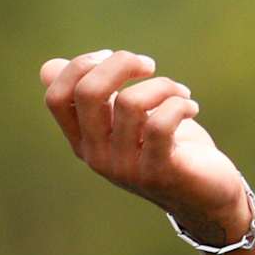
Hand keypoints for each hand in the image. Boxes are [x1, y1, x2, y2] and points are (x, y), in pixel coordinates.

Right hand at [40, 49, 246, 237]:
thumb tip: (48, 67)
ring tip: (180, 93)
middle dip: (120, 63)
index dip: (80, 66)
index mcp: (83, 141)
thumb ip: (93, 97)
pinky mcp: (159, 172)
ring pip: (131, 103)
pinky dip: (180, 104)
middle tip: (148, 65)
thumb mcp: (125, 121)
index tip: (112, 56)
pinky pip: (161, 123)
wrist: (205, 198)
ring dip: (163, 85)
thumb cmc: (165, 149)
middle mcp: (97, 156)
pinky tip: (191, 108)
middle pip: (88, 93)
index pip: (56, 98)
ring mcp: (126, 167)